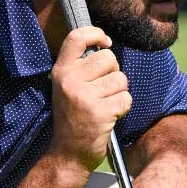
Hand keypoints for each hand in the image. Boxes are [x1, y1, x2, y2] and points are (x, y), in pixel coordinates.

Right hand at [46, 26, 130, 170]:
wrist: (67, 154)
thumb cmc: (72, 118)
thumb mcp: (66, 88)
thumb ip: (80, 67)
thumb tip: (105, 46)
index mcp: (60, 72)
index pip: (77, 37)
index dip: (96, 34)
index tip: (105, 42)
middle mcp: (69, 81)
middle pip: (108, 58)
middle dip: (113, 73)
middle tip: (102, 90)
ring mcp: (83, 96)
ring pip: (120, 79)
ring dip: (119, 92)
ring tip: (104, 105)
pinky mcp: (99, 112)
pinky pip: (126, 98)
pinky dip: (123, 107)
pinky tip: (109, 116)